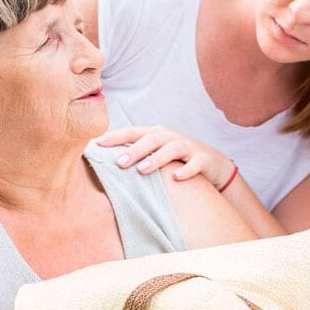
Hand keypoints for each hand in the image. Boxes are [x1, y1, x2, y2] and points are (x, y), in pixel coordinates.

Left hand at [97, 126, 234, 189]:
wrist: (212, 163)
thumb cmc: (176, 160)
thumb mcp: (155, 153)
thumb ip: (135, 155)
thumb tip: (102, 163)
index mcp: (155, 134)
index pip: (132, 132)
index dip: (115, 137)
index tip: (97, 144)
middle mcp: (170, 137)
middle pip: (151, 139)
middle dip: (134, 150)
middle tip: (119, 163)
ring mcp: (188, 147)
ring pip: (172, 149)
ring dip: (156, 158)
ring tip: (142, 170)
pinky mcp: (203, 159)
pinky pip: (195, 164)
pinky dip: (186, 170)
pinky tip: (176, 178)